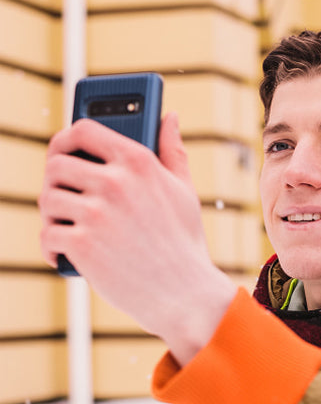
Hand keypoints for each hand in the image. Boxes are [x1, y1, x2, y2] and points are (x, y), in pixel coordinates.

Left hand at [38, 113, 236, 365]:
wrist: (184, 292)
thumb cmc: (184, 240)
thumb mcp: (184, 189)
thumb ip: (172, 149)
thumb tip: (170, 116)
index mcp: (138, 161)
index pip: (83, 130)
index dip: (66, 138)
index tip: (64, 148)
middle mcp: (115, 181)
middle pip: (56, 165)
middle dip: (56, 181)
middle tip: (66, 196)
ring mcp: (97, 213)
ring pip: (47, 199)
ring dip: (52, 214)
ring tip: (67, 226)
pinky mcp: (82, 245)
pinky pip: (46, 234)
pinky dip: (51, 246)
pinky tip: (64, 253)